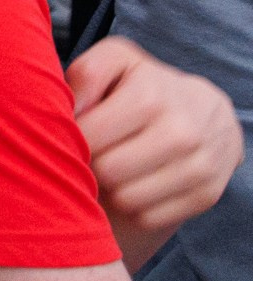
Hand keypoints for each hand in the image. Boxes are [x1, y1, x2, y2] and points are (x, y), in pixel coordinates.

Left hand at [70, 37, 244, 254]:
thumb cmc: (146, 85)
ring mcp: (199, 167)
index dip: (73, 139)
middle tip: (95, 154)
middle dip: (92, 165)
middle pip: (106, 172)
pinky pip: (149, 218)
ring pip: (126, 200)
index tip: (77, 134)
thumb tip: (72, 107)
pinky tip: (136, 183)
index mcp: (151, 96)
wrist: (209, 113)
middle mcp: (181, 133)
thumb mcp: (117, 62)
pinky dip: (135, 207)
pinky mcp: (206, 195)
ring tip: (115, 168)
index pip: (88, 137)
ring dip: (112, 189)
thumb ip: (87, 73)